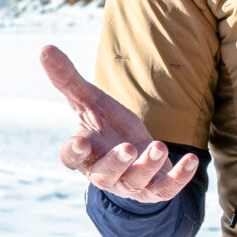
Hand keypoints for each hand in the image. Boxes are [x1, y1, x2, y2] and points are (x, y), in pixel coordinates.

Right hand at [39, 45, 200, 204]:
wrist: (133, 153)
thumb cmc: (105, 126)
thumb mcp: (89, 100)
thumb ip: (67, 79)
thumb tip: (44, 47)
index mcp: (83, 154)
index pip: (72, 157)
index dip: (76, 152)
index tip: (81, 142)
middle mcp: (103, 173)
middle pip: (105, 174)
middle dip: (116, 162)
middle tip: (126, 148)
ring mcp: (129, 184)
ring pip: (135, 181)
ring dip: (148, 165)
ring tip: (159, 147)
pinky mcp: (153, 189)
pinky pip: (165, 189)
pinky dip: (179, 178)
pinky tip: (192, 160)